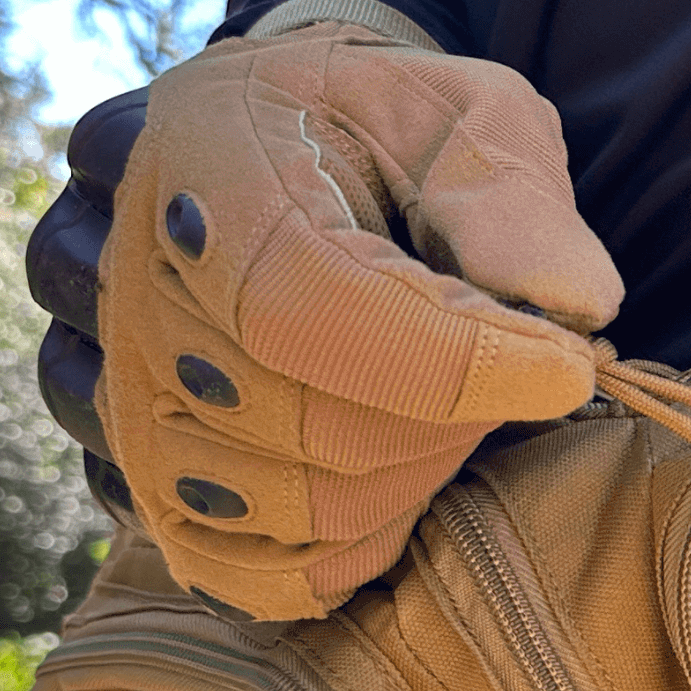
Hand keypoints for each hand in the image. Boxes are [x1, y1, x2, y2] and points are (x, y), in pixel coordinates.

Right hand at [25, 19, 622, 620]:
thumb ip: (514, 190)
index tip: (566, 369)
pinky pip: (247, 574)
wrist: (286, 162)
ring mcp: (121, 396)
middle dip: (453, 417)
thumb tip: (569, 300)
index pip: (309, 299)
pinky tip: (399, 485)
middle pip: (307, 421)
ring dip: (411, 479)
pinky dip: (346, 553)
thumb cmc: (388, 142)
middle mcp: (129, 282)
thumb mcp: (464, 116)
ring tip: (453, 409)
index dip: (451, 359)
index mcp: (203, 154)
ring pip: (285, 506)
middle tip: (517, 371)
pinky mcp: (144, 484)